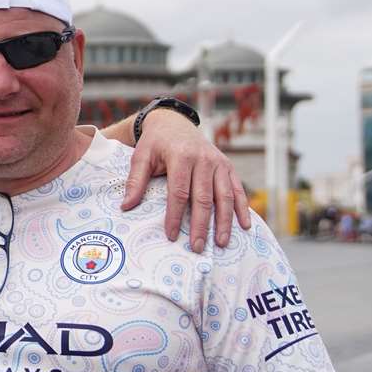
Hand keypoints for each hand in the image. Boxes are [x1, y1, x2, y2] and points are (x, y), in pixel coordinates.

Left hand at [122, 109, 251, 252]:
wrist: (174, 124)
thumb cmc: (156, 144)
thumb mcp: (141, 156)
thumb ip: (135, 181)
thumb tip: (126, 207)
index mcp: (181, 156)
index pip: (179, 192)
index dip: (175, 215)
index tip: (172, 236)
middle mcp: (204, 159)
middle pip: (203, 198)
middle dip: (201, 225)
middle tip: (198, 248)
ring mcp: (218, 163)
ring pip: (224, 196)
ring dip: (224, 221)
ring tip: (221, 243)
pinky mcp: (228, 167)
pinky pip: (237, 189)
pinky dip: (242, 208)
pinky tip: (244, 226)